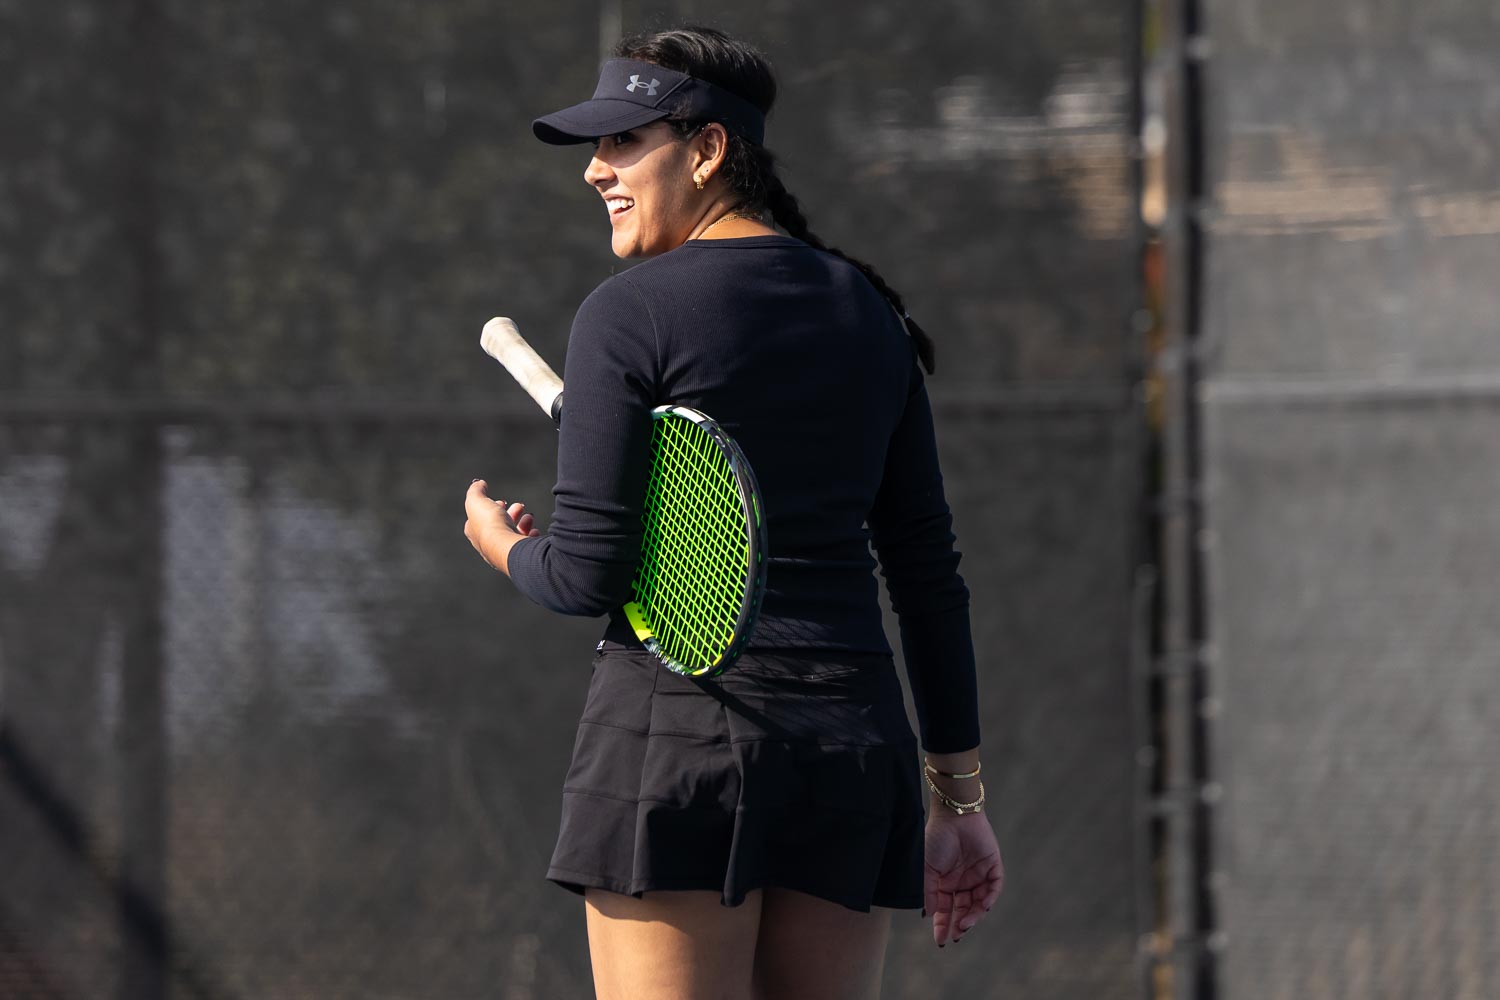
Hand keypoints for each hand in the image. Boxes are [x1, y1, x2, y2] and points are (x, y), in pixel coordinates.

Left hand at [463, 479, 538, 574]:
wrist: (505, 546)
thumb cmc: (489, 524)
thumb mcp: (476, 500)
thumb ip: (476, 491)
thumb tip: (479, 484)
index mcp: (475, 532)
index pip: (480, 519)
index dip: (490, 508)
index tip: (500, 501)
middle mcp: (487, 543)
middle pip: (499, 526)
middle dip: (510, 514)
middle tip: (519, 506)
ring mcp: (503, 551)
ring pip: (513, 535)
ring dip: (522, 524)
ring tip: (529, 516)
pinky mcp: (518, 556)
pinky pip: (525, 545)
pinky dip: (530, 536)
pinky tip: (534, 531)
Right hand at [923, 808, 1003, 946]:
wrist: (954, 816)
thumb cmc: (936, 839)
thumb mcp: (927, 868)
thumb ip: (928, 892)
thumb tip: (929, 915)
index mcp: (945, 883)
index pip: (945, 909)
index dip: (943, 925)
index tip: (940, 941)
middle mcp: (962, 882)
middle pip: (963, 910)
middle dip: (959, 925)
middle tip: (954, 937)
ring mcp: (978, 875)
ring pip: (979, 903)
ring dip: (973, 915)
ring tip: (964, 924)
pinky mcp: (993, 866)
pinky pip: (994, 887)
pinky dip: (989, 898)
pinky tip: (982, 907)